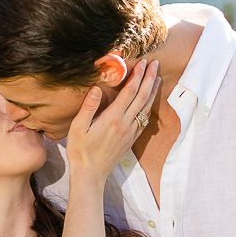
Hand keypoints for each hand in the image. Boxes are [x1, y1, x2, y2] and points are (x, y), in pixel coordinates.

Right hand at [66, 59, 158, 179]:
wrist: (91, 173)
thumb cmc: (80, 150)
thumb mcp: (77, 128)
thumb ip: (88, 107)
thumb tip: (96, 88)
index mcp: (112, 118)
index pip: (129, 91)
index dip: (138, 75)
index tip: (143, 63)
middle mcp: (125, 123)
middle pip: (142, 96)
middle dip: (150, 78)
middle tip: (155, 63)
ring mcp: (130, 132)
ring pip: (146, 107)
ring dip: (153, 91)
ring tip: (157, 78)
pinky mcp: (131, 139)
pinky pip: (144, 120)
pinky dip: (149, 107)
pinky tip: (150, 101)